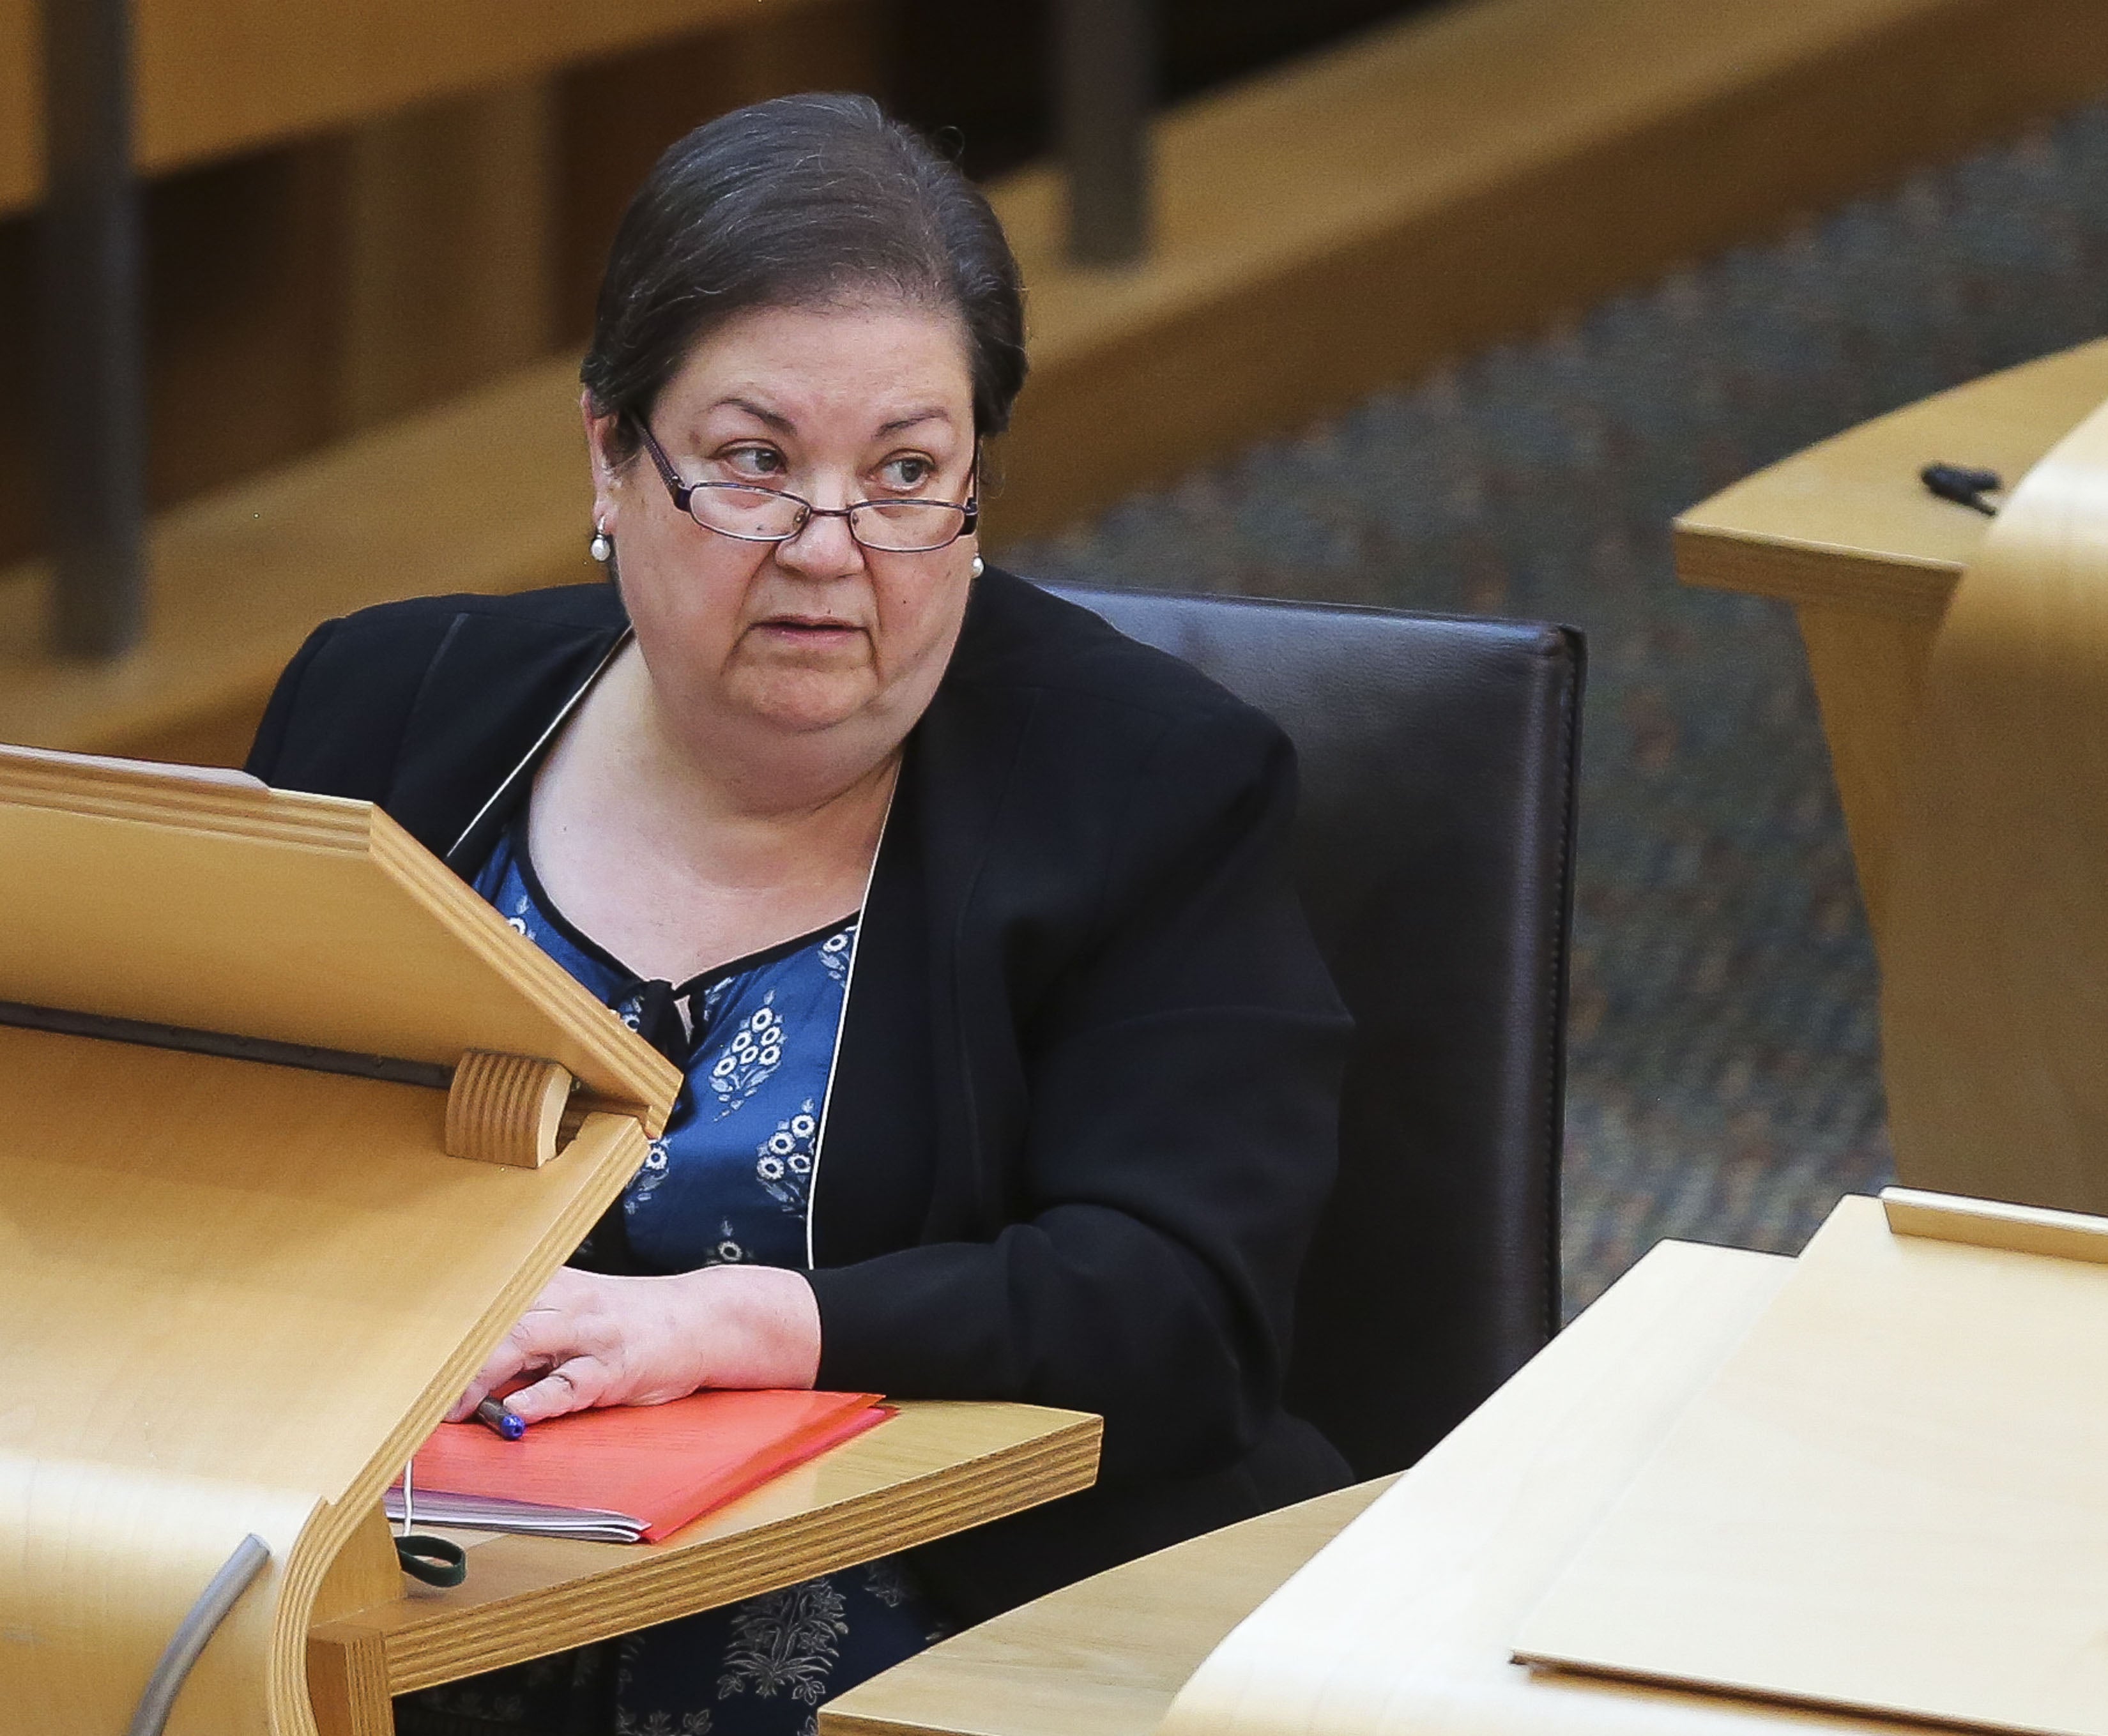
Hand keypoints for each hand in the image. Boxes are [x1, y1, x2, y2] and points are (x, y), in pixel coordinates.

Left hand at [446, 1263, 822, 1424]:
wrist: (704, 1320)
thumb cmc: (631, 1323)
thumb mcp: (578, 1314)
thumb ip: (530, 1338)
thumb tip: (469, 1373)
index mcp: (551, 1286)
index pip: (487, 1303)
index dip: (445, 1330)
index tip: (408, 1361)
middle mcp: (567, 1302)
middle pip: (495, 1321)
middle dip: (453, 1360)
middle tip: (420, 1397)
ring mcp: (591, 1333)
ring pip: (524, 1342)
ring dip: (482, 1377)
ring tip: (453, 1409)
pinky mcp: (615, 1368)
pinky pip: (570, 1383)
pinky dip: (540, 1399)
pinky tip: (517, 1415)